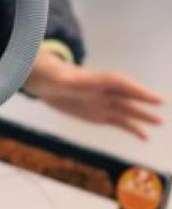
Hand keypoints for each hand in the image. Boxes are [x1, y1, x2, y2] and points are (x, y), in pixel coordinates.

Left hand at [23, 51, 163, 138]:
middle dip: (142, 102)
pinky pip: (120, 122)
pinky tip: (144, 136)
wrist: (50, 84)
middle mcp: (105, 91)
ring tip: (159, 122)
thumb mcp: (55, 77)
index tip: (153, 97)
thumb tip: (47, 71)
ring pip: (127, 111)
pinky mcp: (101, 115)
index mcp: (96, 79)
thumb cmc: (54, 77)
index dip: (136, 89)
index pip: (119, 83)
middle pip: (127, 97)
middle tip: (160, 105)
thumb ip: (57, 77)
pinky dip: (133, 129)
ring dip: (142, 117)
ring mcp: (105, 103)